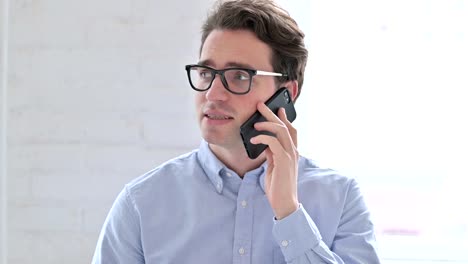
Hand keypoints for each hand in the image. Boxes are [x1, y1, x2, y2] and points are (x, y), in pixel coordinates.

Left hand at [250, 102, 298, 219]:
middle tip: (261, 105)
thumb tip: (265, 144)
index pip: (291, 130)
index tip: (277, 109)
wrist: (284, 203)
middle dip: (272, 114)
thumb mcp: (273, 166)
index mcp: (292, 152)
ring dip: (267, 123)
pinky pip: (273, 142)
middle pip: (285, 126)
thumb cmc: (278, 186)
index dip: (284, 118)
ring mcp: (290, 155)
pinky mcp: (284, 160)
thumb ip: (272, 154)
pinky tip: (254, 139)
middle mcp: (293, 151)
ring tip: (255, 123)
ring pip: (281, 130)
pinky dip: (263, 138)